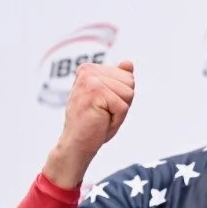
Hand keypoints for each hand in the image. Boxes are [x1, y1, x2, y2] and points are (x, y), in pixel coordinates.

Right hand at [44, 60, 134, 186]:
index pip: (127, 76)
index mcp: (89, 69)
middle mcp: (88, 71)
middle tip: (102, 113)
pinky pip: (123, 107)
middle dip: (122, 103)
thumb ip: (119, 80)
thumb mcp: (110, 99)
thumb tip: (128, 63)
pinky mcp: (95, 92)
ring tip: (101, 118)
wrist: (76, 144)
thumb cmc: (93, 124)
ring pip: (129, 93)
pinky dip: (117, 120)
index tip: (103, 106)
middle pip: (130, 82)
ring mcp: (90, 80)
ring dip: (119, 112)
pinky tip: (100, 122)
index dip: (121, 97)